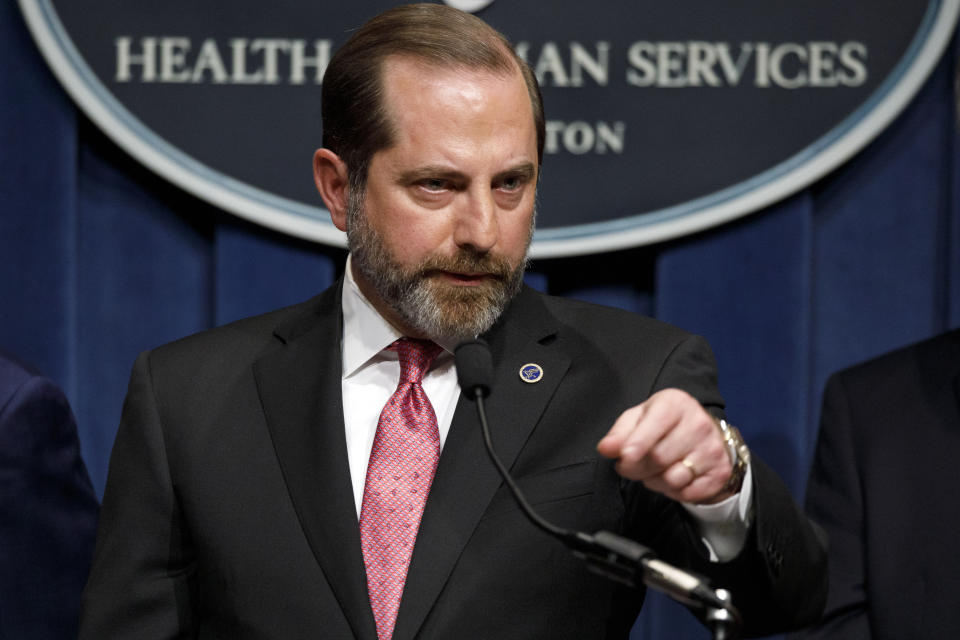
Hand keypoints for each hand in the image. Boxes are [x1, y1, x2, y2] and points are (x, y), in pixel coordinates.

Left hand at [597, 388, 734, 504]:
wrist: (704, 435)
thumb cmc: (664, 425)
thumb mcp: (639, 419)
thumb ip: (620, 433)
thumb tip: (606, 448)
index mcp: (676, 403)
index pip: (656, 424)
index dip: (638, 443)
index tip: (625, 457)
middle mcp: (699, 423)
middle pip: (659, 457)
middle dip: (636, 468)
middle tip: (629, 467)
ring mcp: (712, 448)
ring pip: (673, 479)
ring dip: (653, 482)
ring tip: (652, 471)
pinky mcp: (720, 472)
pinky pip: (688, 493)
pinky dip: (673, 492)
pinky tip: (671, 478)